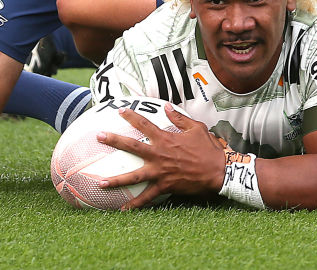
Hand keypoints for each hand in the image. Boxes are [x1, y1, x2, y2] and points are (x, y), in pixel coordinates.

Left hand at [96, 104, 224, 208]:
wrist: (217, 171)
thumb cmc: (208, 149)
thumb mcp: (196, 128)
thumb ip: (179, 118)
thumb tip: (167, 106)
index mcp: (166, 139)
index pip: (144, 124)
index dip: (131, 116)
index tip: (119, 111)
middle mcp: (159, 155)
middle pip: (131, 146)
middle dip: (114, 140)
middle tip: (99, 136)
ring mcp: (160, 172)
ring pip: (133, 176)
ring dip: (115, 180)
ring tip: (100, 183)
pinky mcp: (164, 186)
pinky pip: (147, 197)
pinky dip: (135, 205)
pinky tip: (123, 210)